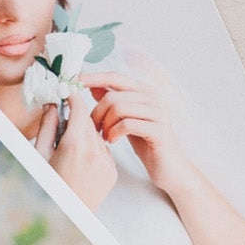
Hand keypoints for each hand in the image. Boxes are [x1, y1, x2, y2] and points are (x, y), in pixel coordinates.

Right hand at [35, 97, 116, 209]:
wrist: (67, 216)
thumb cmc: (47, 186)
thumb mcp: (40, 155)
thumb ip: (47, 127)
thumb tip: (51, 105)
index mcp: (74, 146)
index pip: (80, 110)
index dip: (74, 98)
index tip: (68, 91)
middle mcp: (94, 152)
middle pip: (89, 123)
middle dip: (77, 119)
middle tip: (63, 122)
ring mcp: (106, 163)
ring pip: (97, 138)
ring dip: (85, 137)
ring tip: (70, 153)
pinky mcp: (113, 172)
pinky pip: (104, 153)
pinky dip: (94, 152)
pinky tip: (80, 165)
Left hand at [86, 67, 196, 196]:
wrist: (169, 167)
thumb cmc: (148, 143)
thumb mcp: (126, 119)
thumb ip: (114, 101)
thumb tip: (93, 85)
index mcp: (146, 92)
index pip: (115, 77)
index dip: (93, 77)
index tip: (75, 82)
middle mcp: (155, 98)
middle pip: (113, 95)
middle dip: (96, 112)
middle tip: (93, 127)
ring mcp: (159, 113)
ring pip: (119, 107)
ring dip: (105, 124)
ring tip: (104, 136)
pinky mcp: (160, 129)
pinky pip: (127, 124)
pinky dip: (114, 132)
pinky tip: (113, 140)